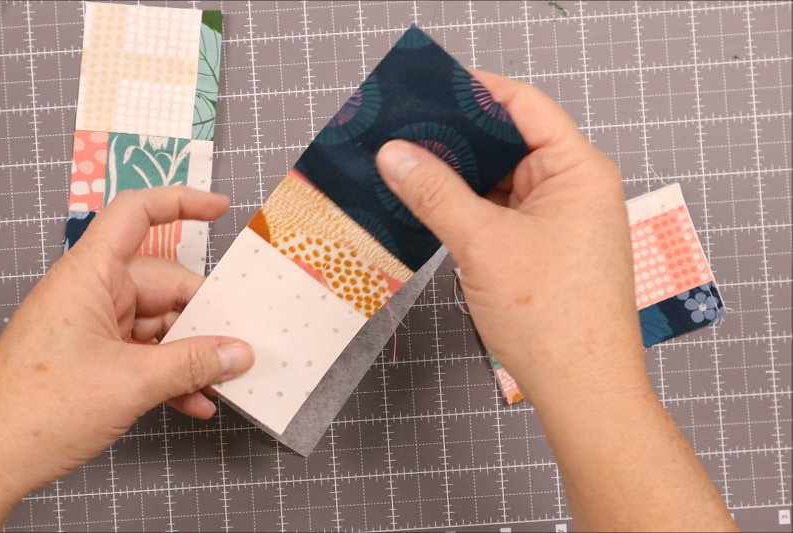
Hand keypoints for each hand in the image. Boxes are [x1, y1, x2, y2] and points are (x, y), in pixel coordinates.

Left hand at [0, 187, 254, 531]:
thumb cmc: (39, 410)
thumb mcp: (132, 383)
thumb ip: (193, 363)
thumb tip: (238, 353)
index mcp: (89, 275)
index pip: (135, 214)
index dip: (180, 201)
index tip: (220, 207)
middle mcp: (90, 292)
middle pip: (162, 284)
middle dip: (203, 315)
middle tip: (240, 343)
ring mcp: (90, 326)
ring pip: (158, 324)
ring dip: (190, 354)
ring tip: (222, 382)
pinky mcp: (91, 358)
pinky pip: (143, 353)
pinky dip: (169, 373)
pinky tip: (194, 401)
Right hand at [375, 70, 735, 531]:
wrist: (581, 388)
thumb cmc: (550, 314)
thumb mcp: (482, 243)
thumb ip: (435, 193)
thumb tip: (394, 154)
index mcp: (577, 169)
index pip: (524, 106)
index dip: (474, 92)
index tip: (426, 88)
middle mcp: (575, 187)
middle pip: (510, 142)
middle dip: (456, 138)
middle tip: (401, 131)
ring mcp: (562, 220)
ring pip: (502, 180)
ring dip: (458, 177)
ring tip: (405, 166)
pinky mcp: (546, 249)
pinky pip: (502, 212)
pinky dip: (467, 208)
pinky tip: (429, 206)